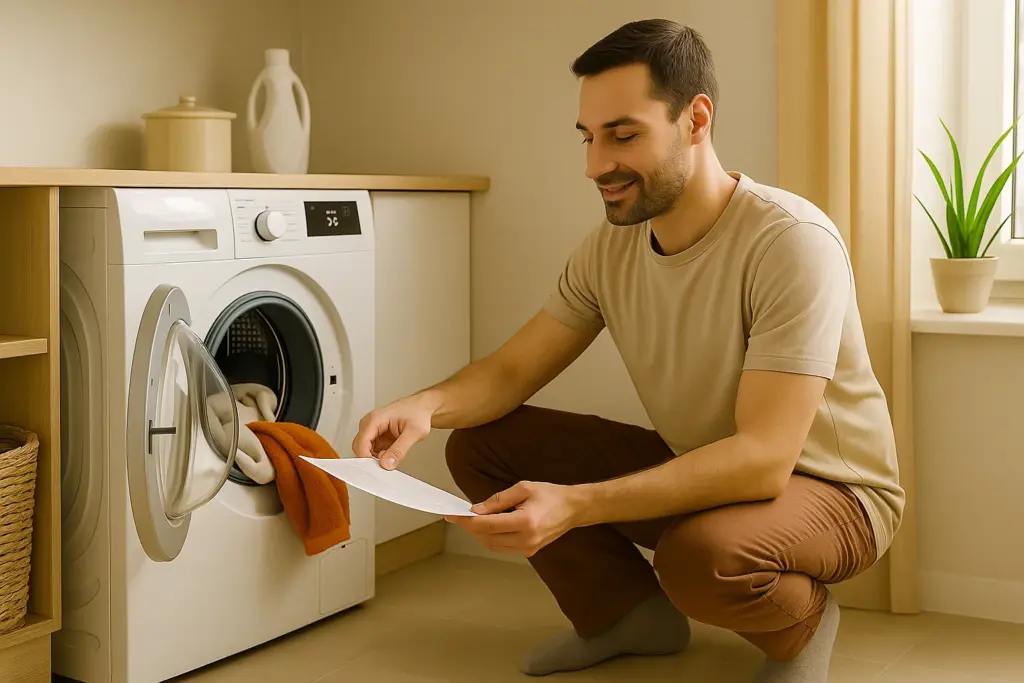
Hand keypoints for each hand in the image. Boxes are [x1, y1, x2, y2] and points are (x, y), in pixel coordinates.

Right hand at [351, 394, 434, 469]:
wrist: (423, 408)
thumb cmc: (418, 413)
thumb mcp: (413, 433)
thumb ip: (399, 450)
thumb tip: (386, 464)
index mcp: (375, 419)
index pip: (361, 443)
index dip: (366, 459)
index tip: (376, 469)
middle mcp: (370, 424)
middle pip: (359, 448)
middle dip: (370, 460)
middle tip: (386, 466)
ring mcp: (372, 431)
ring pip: (365, 452)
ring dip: (376, 459)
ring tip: (393, 458)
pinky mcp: (377, 438)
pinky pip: (373, 452)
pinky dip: (380, 458)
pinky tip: (392, 456)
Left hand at [445, 481, 582, 557]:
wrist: (573, 509)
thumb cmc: (550, 494)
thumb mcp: (523, 488)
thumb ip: (497, 500)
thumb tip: (475, 510)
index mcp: (525, 522)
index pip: (487, 526)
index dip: (466, 521)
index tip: (452, 515)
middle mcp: (526, 540)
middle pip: (486, 538)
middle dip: (470, 527)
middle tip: (460, 515)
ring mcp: (528, 549)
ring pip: (492, 545)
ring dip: (479, 533)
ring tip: (472, 519)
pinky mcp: (529, 552)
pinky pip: (502, 547)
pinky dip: (491, 537)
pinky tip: (488, 525)